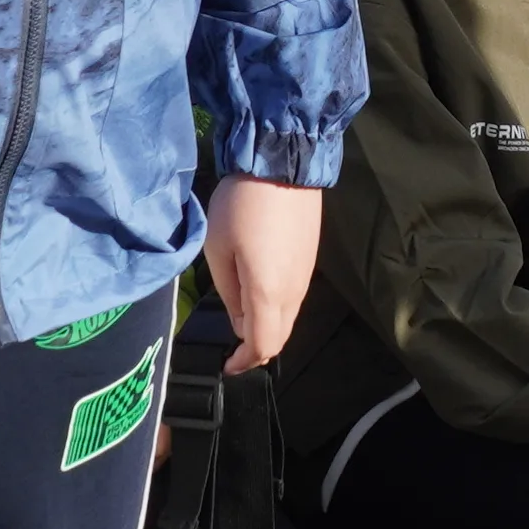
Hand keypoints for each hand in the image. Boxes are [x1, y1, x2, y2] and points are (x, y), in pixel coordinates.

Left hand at [200, 173, 320, 365]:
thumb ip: (229, 292)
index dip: (245, 362)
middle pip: (280, 337)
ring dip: (267, 328)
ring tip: (242, 319)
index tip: (227, 365)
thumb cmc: (242, 205)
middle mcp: (293, 292)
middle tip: (233, 348)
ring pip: (288, 319)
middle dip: (256, 348)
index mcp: (268, 293)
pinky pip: (294, 299)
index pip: (262, 345)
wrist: (284, 164)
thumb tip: (240, 322)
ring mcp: (305, 276)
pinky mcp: (310, 261)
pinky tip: (259, 294)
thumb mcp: (218, 249)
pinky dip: (277, 309)